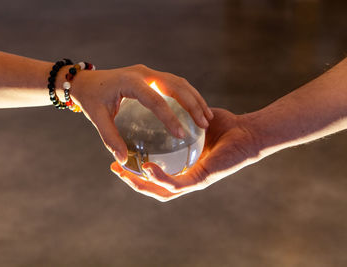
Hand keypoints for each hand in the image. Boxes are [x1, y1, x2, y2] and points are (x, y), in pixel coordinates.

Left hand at [69, 64, 212, 162]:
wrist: (86, 80)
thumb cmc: (90, 99)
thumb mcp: (96, 117)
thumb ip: (109, 138)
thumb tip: (123, 159)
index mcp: (130, 82)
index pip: (155, 100)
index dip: (170, 117)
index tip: (181, 135)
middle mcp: (143, 73)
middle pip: (175, 85)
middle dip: (192, 104)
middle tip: (204, 123)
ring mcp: (149, 72)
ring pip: (179, 82)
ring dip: (194, 98)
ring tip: (206, 118)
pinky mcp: (152, 75)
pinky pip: (175, 83)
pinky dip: (188, 95)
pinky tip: (196, 110)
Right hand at [110, 108, 260, 200]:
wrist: (246, 131)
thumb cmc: (224, 125)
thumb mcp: (192, 120)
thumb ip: (177, 118)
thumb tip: (159, 106)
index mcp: (183, 166)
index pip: (154, 175)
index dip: (135, 171)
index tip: (119, 159)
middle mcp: (186, 177)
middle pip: (153, 187)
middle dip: (132, 181)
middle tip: (115, 168)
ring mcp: (193, 181)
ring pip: (161, 191)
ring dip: (140, 184)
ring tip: (124, 173)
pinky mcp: (200, 180)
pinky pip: (176, 184)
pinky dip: (159, 178)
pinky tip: (147, 167)